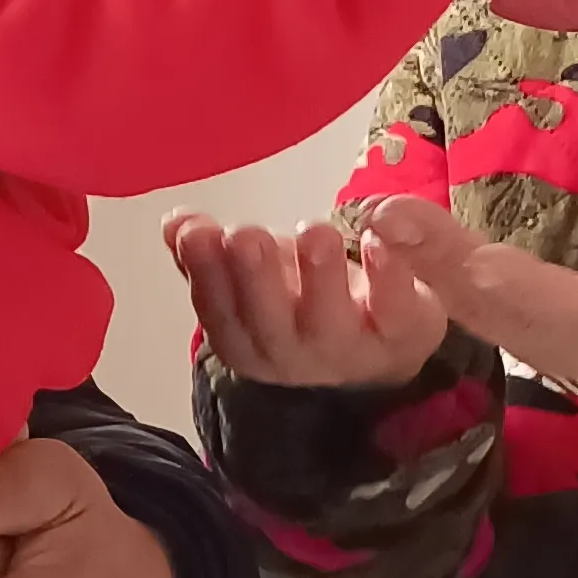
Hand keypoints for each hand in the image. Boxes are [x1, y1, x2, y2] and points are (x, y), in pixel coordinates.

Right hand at [168, 208, 449, 390]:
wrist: (387, 333)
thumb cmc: (309, 293)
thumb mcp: (257, 265)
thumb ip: (211, 248)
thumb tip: (175, 223)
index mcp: (248, 339)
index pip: (220, 313)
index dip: (204, 274)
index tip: (195, 232)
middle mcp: (293, 354)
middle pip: (269, 327)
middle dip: (253, 279)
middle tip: (244, 235)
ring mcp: (349, 350)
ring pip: (329, 323)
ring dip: (319, 278)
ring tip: (313, 232)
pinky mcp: (402, 334)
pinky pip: (395, 313)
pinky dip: (387, 278)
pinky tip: (376, 241)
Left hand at [362, 181, 577, 427]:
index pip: (577, 315)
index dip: (521, 291)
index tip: (473, 263)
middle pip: (511, 315)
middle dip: (447, 271)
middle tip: (387, 217)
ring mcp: (567, 347)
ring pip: (489, 315)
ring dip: (431, 271)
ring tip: (381, 218)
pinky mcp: (548, 335)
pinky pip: (488, 312)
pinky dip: (441, 280)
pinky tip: (399, 241)